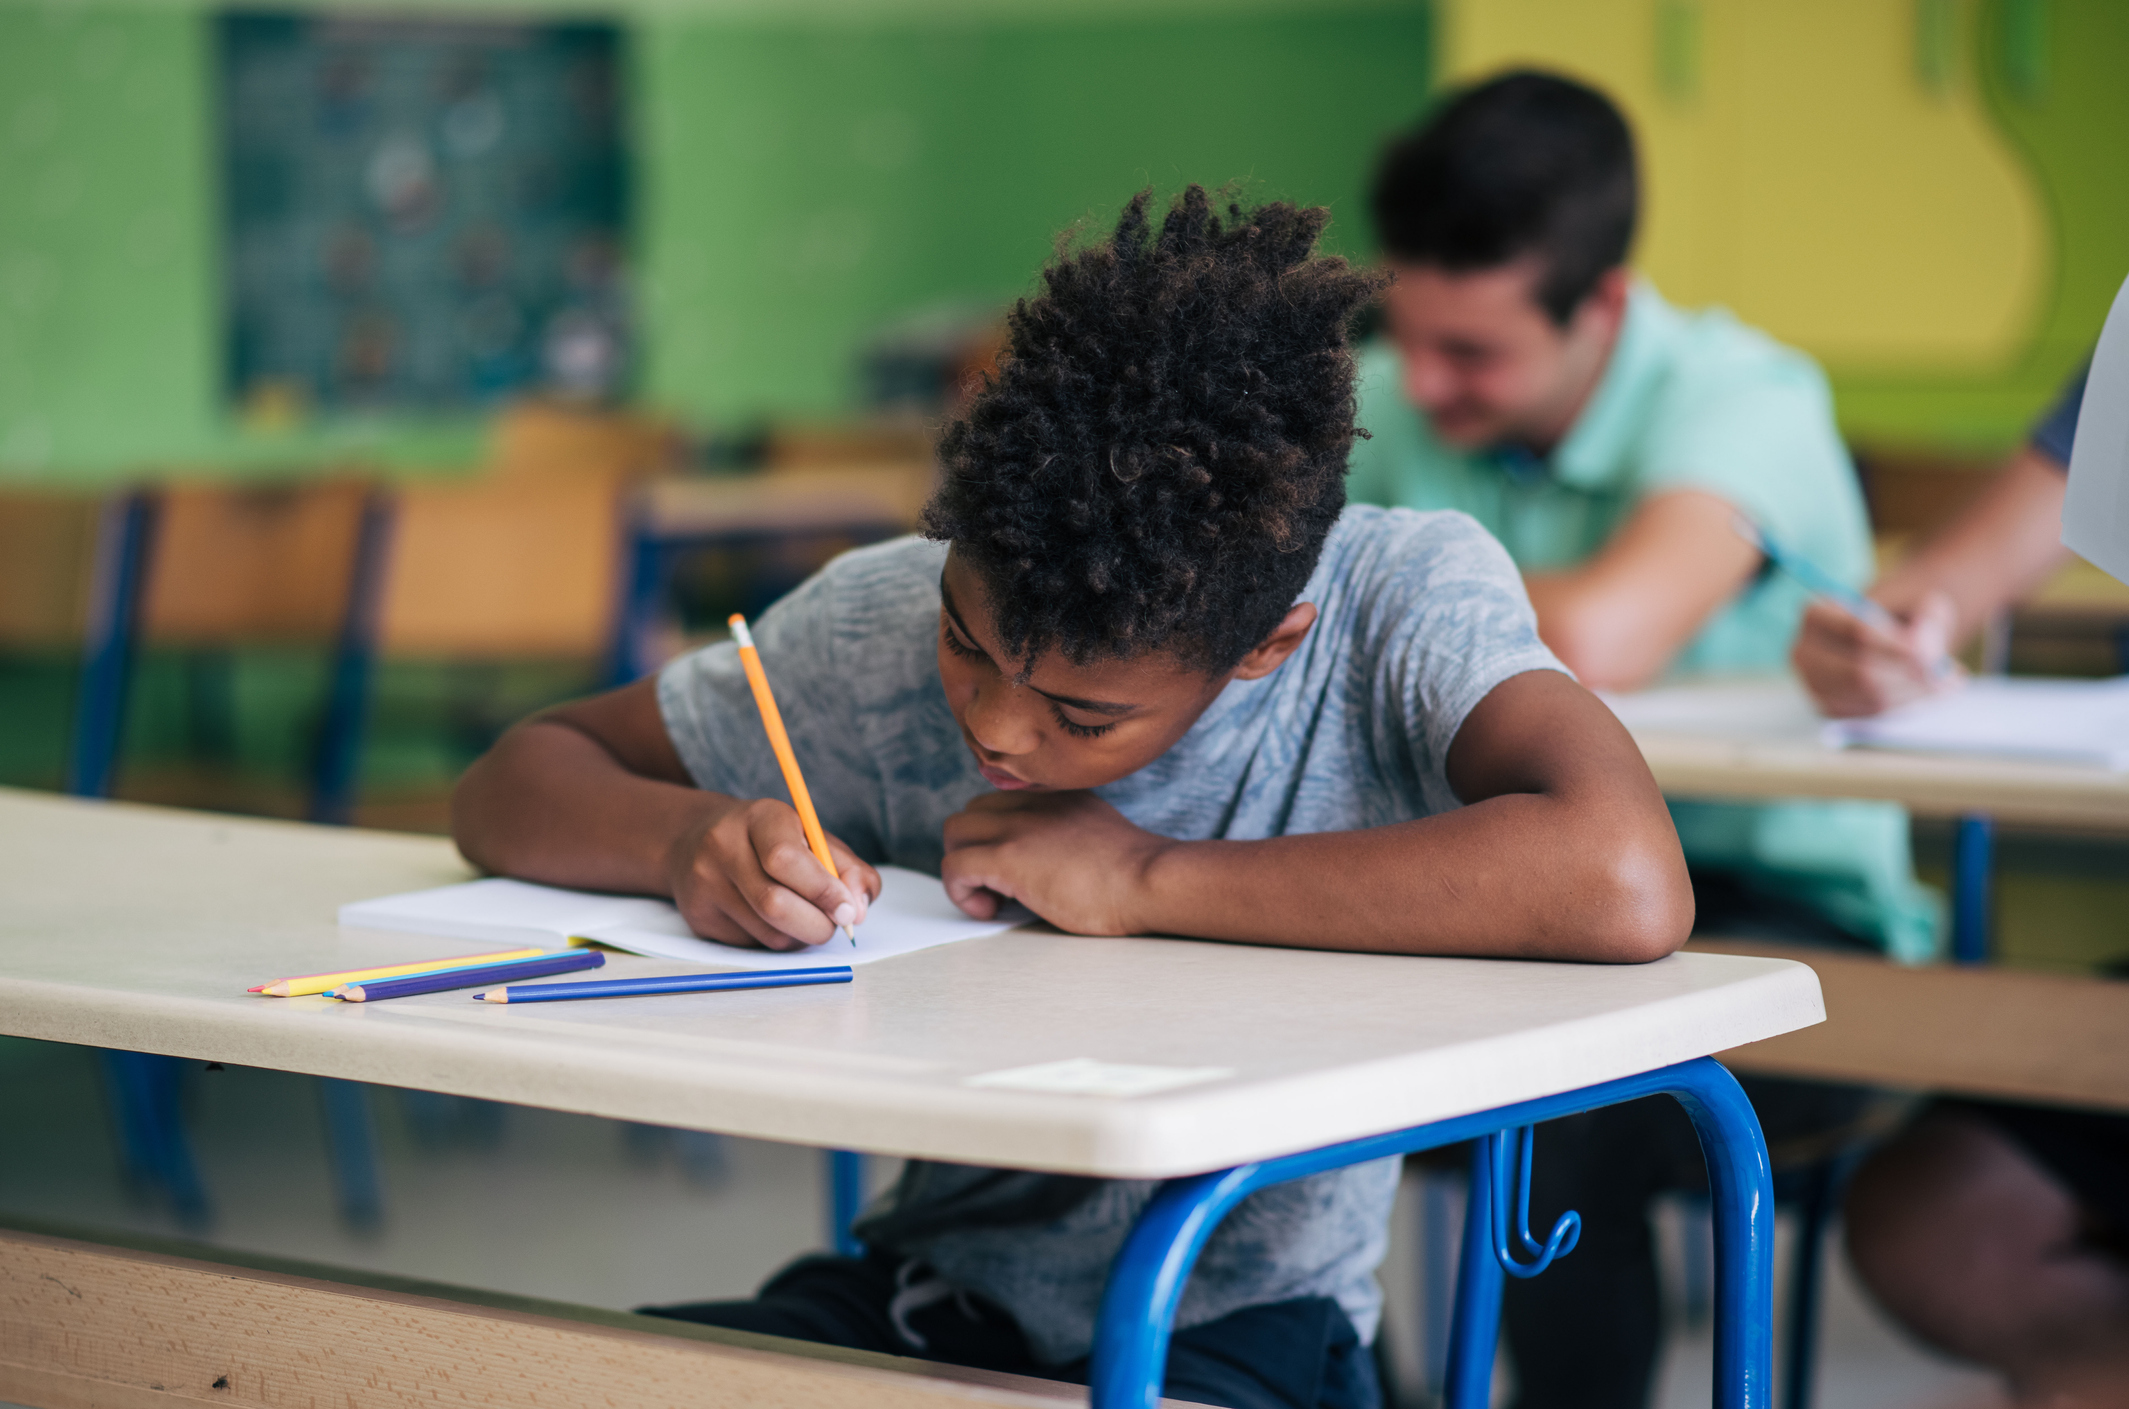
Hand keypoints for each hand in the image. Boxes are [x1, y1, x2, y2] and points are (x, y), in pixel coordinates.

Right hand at [664, 796, 879, 949]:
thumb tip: (857, 910)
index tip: (848, 910)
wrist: (699, 840)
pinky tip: (773, 919)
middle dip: (818, 924)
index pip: (786, 859)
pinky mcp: (699, 916)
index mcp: (760, 817)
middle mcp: (723, 846)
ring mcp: (705, 884)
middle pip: (774, 904)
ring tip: (804, 915)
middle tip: (836, 923)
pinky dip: (777, 940)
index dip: (823, 890)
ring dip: (800, 935)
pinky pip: (753, 945)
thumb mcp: (813, 838)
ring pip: (768, 933)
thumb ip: (847, 869)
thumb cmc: (772, 840)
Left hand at [941, 791, 1170, 934]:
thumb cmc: (1137, 872)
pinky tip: (992, 910)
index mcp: (1053, 797)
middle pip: (970, 814)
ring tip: (994, 899)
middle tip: (998, 887)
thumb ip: (1068, 832)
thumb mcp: (1098, 831)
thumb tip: (1050, 861)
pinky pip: (955, 867)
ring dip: (964, 869)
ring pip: (955, 834)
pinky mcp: (1007, 858)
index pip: (998, 803)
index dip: (995, 839)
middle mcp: (1030, 804)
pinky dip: (962, 892)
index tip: (1013, 871)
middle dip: (973, 852)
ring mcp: (1016, 828)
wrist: (1150, 879)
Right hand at [1792, 592, 1963, 718]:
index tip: (1935, 658)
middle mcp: (1804, 651)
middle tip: (1949, 676)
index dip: (1898, 648)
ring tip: (1946, 681)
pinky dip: (1904, 705)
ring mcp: (1812, 684)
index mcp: (1817, 613)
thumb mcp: (1924, 602)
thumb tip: (1925, 654)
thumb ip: (1930, 620)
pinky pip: (1870, 714)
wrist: (1891, 630)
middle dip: (1909, 678)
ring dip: (1913, 693)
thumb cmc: (1905, 612)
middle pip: (1859, 672)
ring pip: (1868, 696)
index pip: (1856, 633)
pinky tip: (1925, 691)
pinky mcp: (1829, 708)